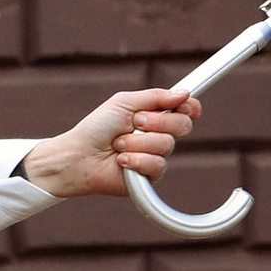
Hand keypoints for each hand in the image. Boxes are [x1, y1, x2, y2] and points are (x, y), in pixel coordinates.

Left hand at [19, 86, 201, 202]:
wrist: (80, 155)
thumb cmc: (98, 127)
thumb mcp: (124, 103)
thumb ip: (155, 97)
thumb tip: (185, 94)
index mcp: (156, 115)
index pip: (186, 110)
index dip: (190, 107)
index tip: (184, 105)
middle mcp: (159, 135)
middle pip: (183, 125)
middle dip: (157, 121)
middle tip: (134, 122)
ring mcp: (156, 156)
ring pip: (167, 145)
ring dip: (138, 142)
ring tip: (118, 144)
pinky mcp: (150, 176)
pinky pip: (158, 165)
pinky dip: (136, 160)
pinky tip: (121, 161)